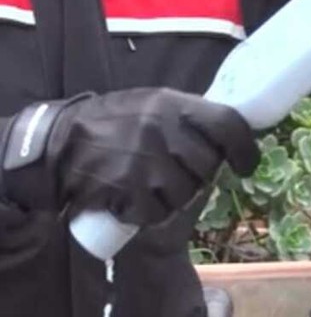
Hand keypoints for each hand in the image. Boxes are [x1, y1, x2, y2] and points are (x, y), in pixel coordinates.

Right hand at [0, 88, 258, 226]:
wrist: (58, 142)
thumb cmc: (114, 124)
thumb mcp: (152, 106)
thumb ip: (188, 118)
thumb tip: (232, 136)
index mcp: (173, 104)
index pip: (228, 123)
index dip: (245, 147)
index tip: (246, 164)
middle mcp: (161, 129)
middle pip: (207, 164)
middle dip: (198, 173)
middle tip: (176, 170)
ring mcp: (144, 159)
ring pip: (186, 192)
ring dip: (173, 196)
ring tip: (151, 183)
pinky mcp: (126, 187)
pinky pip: (157, 211)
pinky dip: (147, 212)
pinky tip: (132, 199)